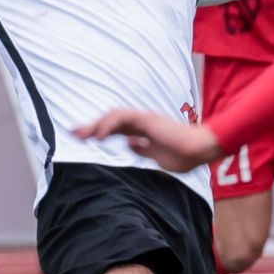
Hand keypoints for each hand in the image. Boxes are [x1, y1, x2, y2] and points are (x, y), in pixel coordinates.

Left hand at [75, 109, 222, 172]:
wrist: (200, 150)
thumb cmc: (185, 156)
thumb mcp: (157, 158)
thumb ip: (143, 150)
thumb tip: (129, 146)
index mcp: (144, 131)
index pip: (117, 129)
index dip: (100, 132)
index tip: (84, 138)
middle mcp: (142, 123)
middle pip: (111, 120)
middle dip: (91, 126)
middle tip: (73, 133)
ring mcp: (144, 119)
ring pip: (113, 116)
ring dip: (95, 124)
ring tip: (81, 135)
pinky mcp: (147, 119)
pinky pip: (122, 117)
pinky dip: (108, 124)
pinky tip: (99, 135)